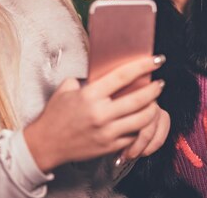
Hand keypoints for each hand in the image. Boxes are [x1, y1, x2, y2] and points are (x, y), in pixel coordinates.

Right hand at [24, 55, 165, 171]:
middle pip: (139, 99)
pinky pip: (134, 136)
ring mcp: (107, 132)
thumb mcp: (65, 90)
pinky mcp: (110, 146)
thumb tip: (101, 73)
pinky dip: (141, 127)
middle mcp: (100, 113)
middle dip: (154, 89)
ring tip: (153, 102)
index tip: (156, 60)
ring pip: (142, 120)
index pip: (122, 76)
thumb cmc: (55, 115)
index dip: (142, 66)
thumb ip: (83, 80)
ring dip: (152, 109)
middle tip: (159, 83)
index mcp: (90, 95)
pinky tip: (141, 120)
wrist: (46, 144)